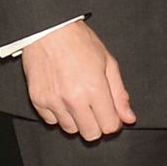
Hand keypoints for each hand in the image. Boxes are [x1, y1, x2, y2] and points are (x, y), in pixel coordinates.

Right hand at [20, 20, 134, 139]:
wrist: (49, 31)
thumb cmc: (80, 42)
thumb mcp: (108, 63)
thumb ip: (119, 94)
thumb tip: (128, 117)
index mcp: (94, 89)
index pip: (109, 126)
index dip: (114, 121)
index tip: (112, 113)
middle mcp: (73, 99)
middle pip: (90, 134)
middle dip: (97, 124)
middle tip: (97, 108)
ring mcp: (53, 102)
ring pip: (71, 129)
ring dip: (78, 120)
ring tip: (79, 99)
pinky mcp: (38, 101)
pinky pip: (52, 121)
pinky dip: (59, 114)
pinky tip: (63, 97)